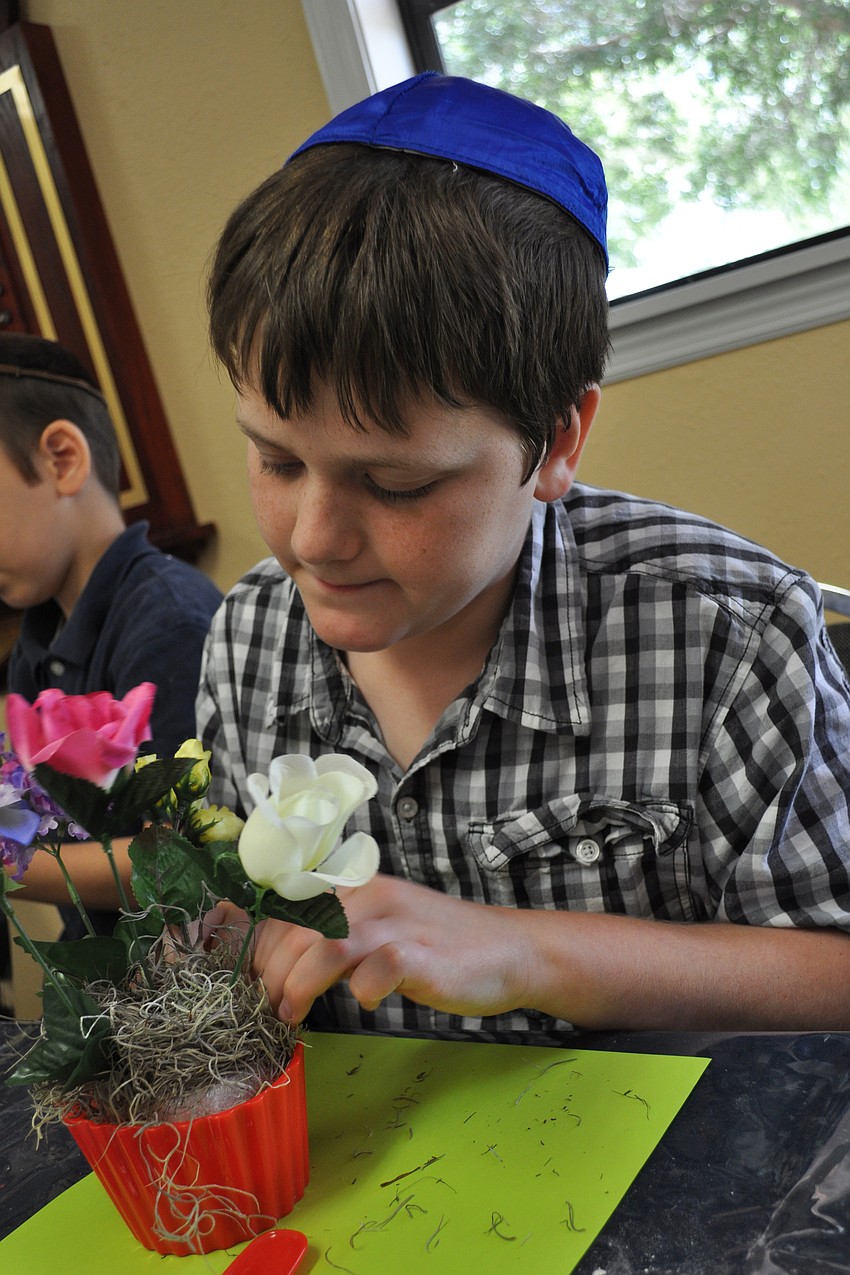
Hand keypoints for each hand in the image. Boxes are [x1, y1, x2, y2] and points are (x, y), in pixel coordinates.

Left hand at [240, 875, 537, 1023]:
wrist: (509, 949)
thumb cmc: (439, 947)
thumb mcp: (381, 927)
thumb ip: (337, 935)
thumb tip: (281, 964)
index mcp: (357, 888)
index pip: (288, 906)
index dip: (262, 944)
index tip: (253, 980)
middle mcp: (372, 898)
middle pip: (298, 928)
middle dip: (272, 972)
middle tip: (269, 1006)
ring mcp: (397, 924)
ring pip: (325, 945)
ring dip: (299, 984)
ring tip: (290, 1012)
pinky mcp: (420, 955)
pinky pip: (375, 973)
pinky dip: (361, 994)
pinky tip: (367, 1004)